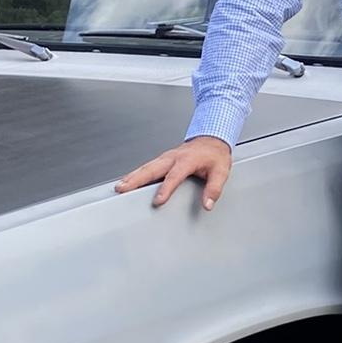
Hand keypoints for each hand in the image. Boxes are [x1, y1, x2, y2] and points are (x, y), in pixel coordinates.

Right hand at [115, 136, 232, 210]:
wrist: (212, 138)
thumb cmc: (215, 155)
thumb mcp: (221, 171)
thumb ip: (214, 189)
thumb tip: (207, 204)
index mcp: (187, 160)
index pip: (174, 176)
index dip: (166, 188)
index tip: (158, 200)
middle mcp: (173, 157)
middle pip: (152, 169)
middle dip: (136, 179)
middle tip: (123, 189)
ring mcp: (166, 157)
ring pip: (146, 167)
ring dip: (132, 176)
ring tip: (120, 187)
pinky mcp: (163, 160)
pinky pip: (147, 166)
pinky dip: (136, 174)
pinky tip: (128, 181)